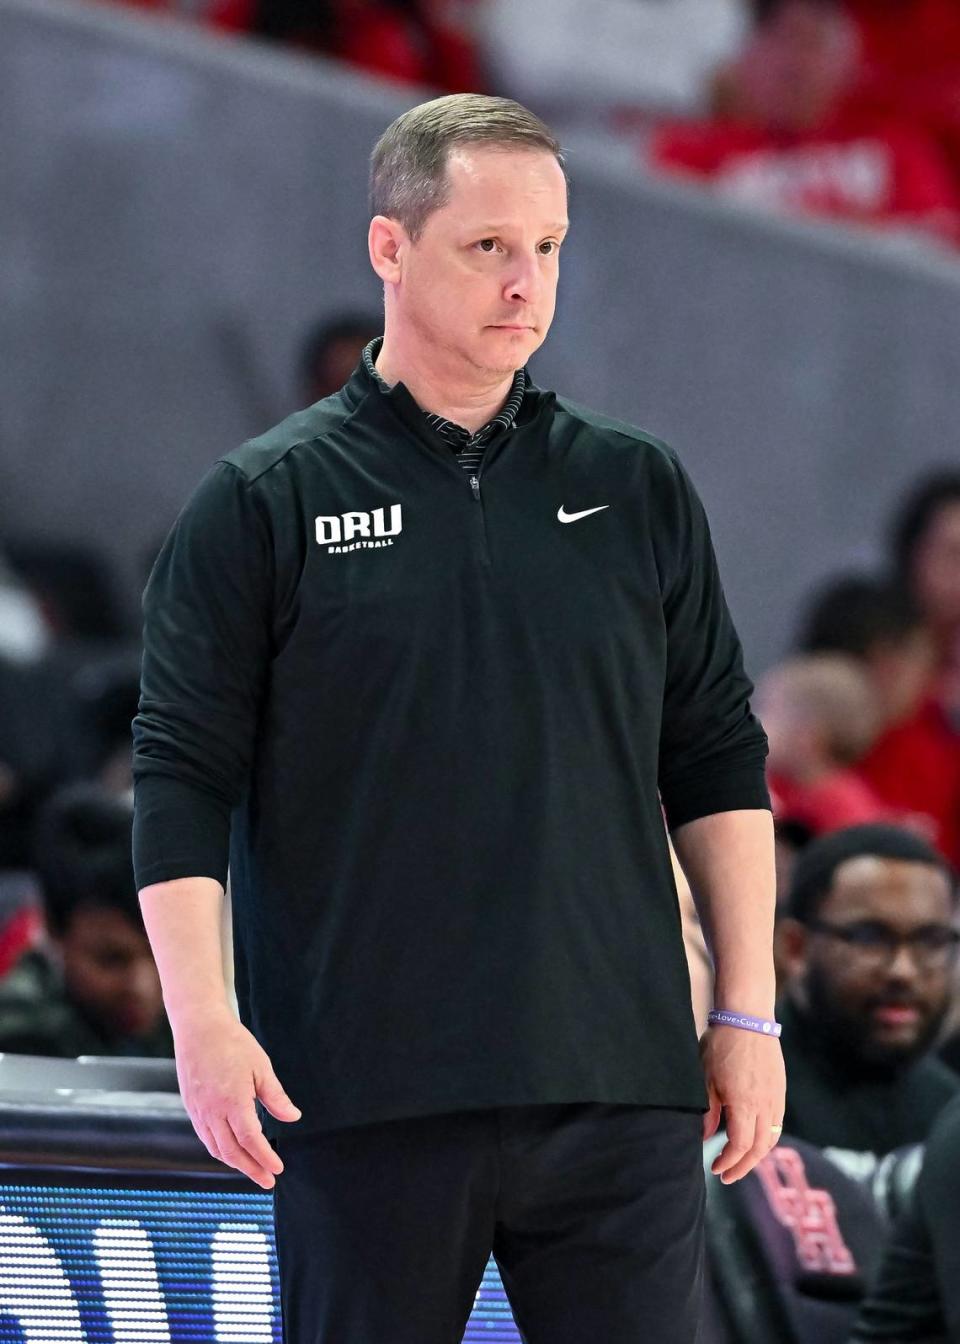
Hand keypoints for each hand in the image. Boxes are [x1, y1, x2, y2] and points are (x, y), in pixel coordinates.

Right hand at [171, 1006, 301, 1189]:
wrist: (199, 1027)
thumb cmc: (233, 1043)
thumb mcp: (261, 1067)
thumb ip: (275, 1097)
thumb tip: (293, 1118)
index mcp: (232, 1102)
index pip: (251, 1141)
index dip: (265, 1158)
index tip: (278, 1169)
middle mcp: (212, 1111)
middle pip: (232, 1152)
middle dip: (251, 1169)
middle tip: (267, 1180)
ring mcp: (198, 1111)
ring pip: (216, 1148)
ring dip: (235, 1162)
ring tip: (252, 1168)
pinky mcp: (191, 1107)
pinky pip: (205, 1137)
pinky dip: (219, 1149)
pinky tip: (231, 1149)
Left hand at [700, 1024, 785, 1183]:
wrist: (747, 1019)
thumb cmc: (722, 1045)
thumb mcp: (706, 1078)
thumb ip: (708, 1111)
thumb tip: (704, 1137)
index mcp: (745, 1104)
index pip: (740, 1146)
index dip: (728, 1162)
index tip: (715, 1168)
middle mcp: (765, 1105)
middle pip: (759, 1148)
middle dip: (742, 1166)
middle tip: (727, 1176)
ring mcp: (776, 1098)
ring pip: (772, 1138)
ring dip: (756, 1155)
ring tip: (740, 1162)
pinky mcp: (780, 1090)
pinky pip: (777, 1122)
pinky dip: (767, 1138)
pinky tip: (754, 1138)